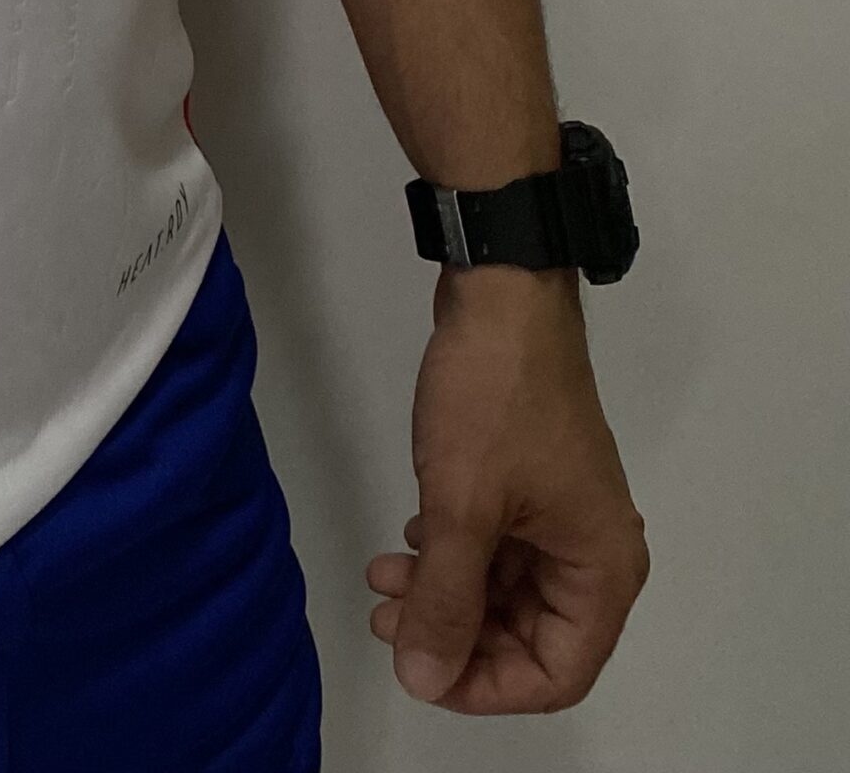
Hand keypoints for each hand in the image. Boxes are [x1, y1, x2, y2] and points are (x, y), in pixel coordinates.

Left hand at [367, 268, 646, 712]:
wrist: (501, 298)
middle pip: (529, 636)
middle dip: (454, 633)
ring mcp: (559, 517)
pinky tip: (405, 541)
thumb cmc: (493, 403)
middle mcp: (592, 553)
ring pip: (504, 591)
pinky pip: (494, 547)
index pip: (557, 673)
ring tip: (381, 578)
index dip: (487, 685)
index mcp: (602, 571)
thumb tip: (424, 679)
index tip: (420, 667)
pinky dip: (450, 554)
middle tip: (384, 616)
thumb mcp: (462, 506)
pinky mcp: (528, 484)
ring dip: (444, 592)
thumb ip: (444, 598)